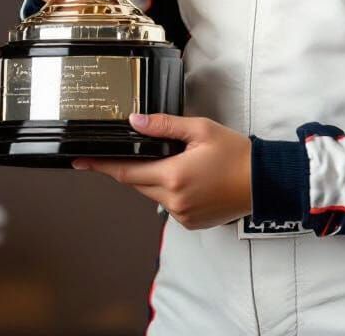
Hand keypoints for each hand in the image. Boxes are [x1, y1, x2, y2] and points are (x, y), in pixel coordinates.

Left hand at [73, 114, 252, 229]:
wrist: (263, 182)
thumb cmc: (235, 153)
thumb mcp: (200, 130)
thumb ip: (165, 126)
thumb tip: (135, 121)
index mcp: (173, 176)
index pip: (126, 172)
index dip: (101, 166)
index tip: (81, 162)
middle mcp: (173, 200)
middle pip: (137, 183)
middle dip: (133, 167)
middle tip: (136, 150)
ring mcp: (181, 216)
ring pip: (152, 194)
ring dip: (153, 178)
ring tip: (175, 160)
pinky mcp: (190, 223)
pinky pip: (168, 204)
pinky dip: (169, 190)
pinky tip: (187, 177)